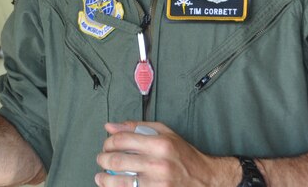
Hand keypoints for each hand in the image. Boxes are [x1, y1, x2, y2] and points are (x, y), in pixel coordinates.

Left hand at [94, 121, 238, 186]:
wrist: (207, 180)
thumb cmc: (184, 155)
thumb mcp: (165, 134)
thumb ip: (136, 127)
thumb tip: (110, 126)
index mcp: (160, 144)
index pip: (122, 140)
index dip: (108, 142)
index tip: (106, 145)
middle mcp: (158, 164)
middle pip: (117, 160)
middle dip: (103, 159)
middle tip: (101, 160)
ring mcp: (157, 184)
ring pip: (119, 182)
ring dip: (104, 179)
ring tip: (101, 176)